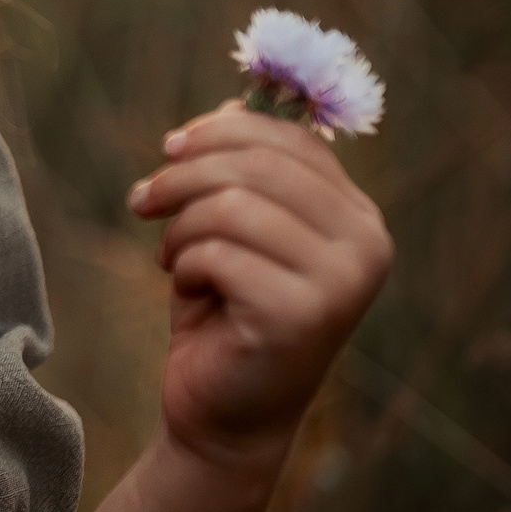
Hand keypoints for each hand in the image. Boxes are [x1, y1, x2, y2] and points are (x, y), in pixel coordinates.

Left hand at [129, 101, 392, 474]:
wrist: (222, 412)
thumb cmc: (223, 311)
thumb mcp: (230, 227)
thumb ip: (240, 167)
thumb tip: (231, 100)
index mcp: (357, 216)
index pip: (290, 138)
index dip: (219, 131)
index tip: (168, 149)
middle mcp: (367, 245)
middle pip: (257, 164)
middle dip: (183, 174)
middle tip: (143, 201)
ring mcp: (342, 283)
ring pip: (232, 206)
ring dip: (180, 226)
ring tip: (172, 256)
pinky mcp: (302, 317)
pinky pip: (219, 254)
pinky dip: (185, 263)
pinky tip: (188, 287)